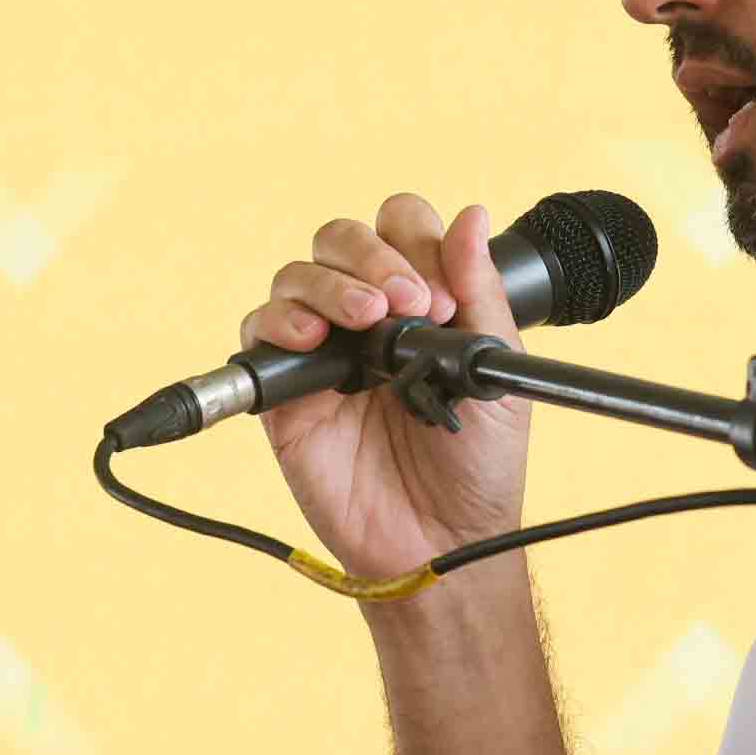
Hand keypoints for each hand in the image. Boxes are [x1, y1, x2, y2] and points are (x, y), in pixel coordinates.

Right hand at [236, 195, 528, 582]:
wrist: (446, 539)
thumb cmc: (477, 463)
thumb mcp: (496, 369)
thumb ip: (481, 292)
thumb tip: (473, 215)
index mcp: (420, 302)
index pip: (400, 229)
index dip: (416, 244)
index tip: (443, 298)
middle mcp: (367, 318)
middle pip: (342, 239)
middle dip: (372, 255)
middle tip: (409, 303)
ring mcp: (324, 351)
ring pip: (298, 276)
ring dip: (331, 284)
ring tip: (368, 321)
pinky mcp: (286, 393)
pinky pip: (259, 333)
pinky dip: (279, 322)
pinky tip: (315, 339)